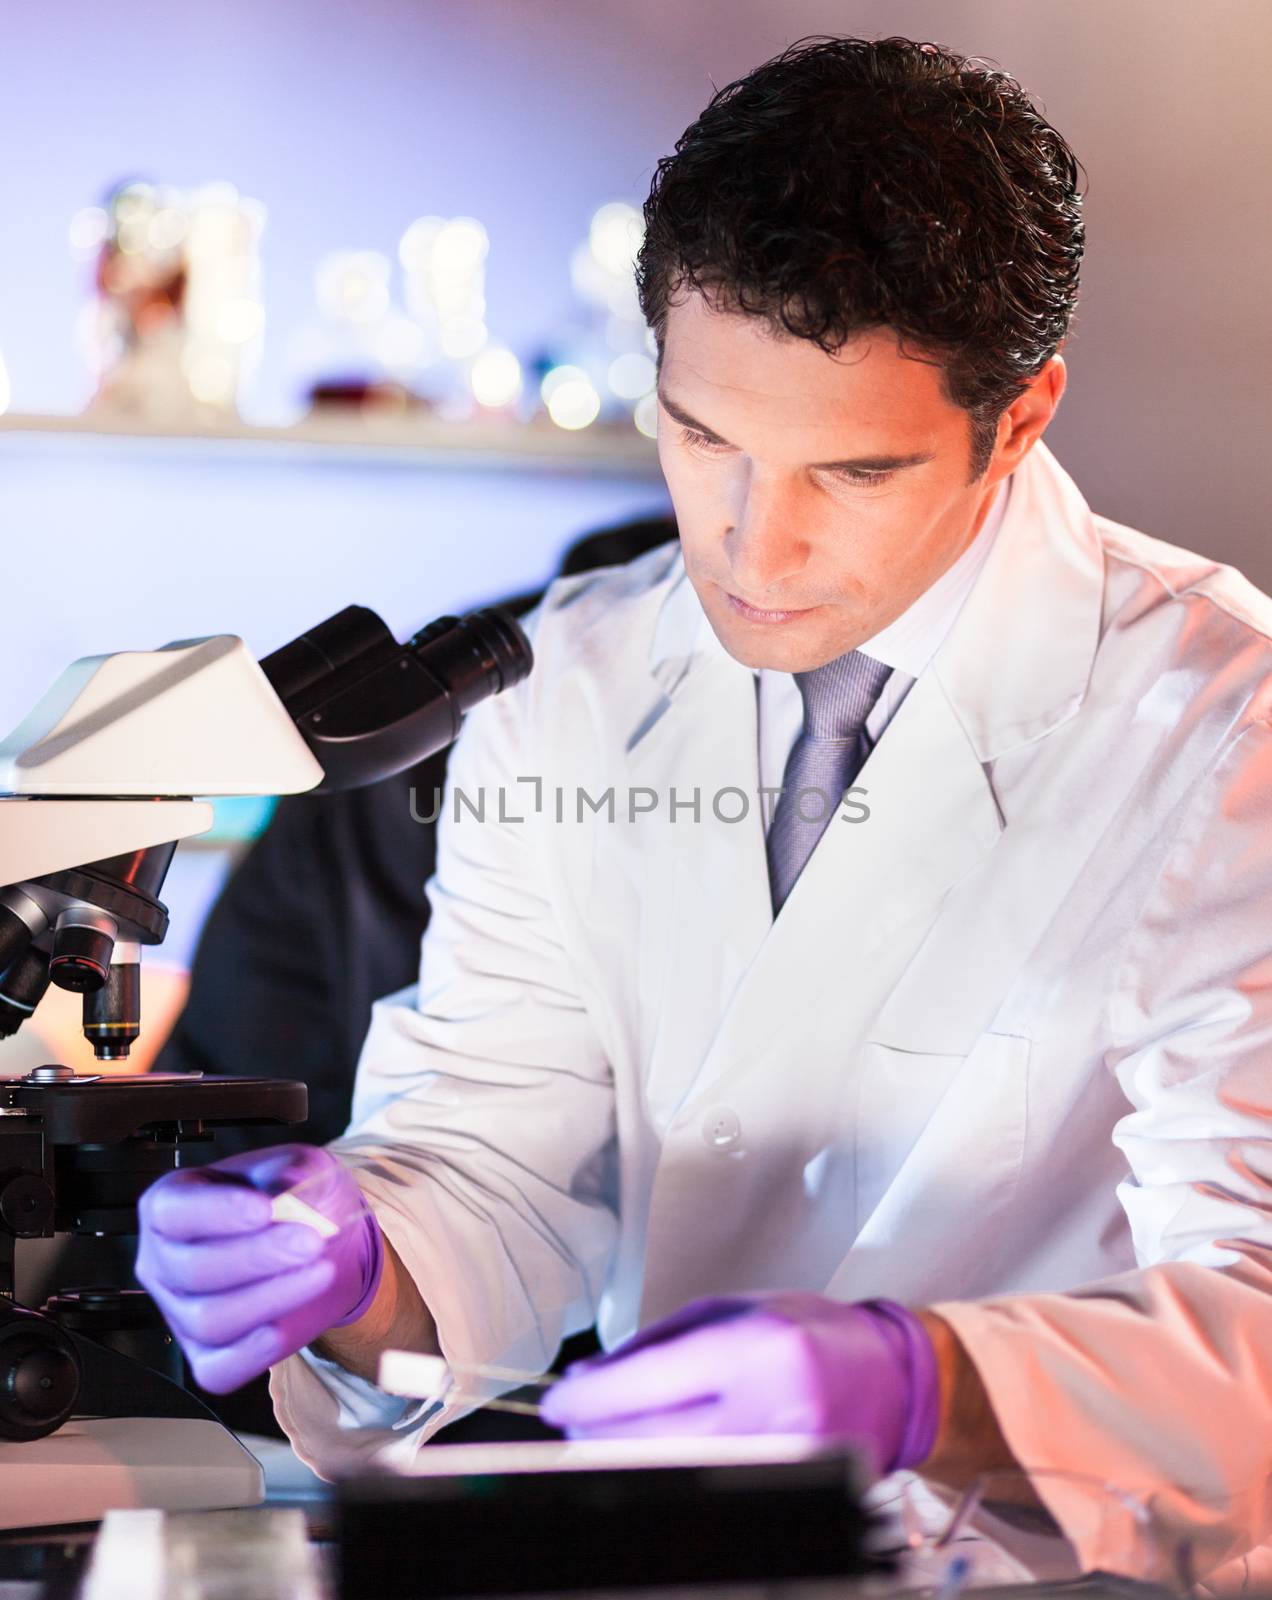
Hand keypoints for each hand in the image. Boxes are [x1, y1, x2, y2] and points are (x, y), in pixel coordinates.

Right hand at [135, 1144, 382, 1393]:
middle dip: (257, 1257)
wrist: (322, 1242)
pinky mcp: (206, 1356)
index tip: (265, 1209)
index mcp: (170, 1205)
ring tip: (320, 1271)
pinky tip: (284, 1326)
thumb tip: (290, 1193)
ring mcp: (180, 1313)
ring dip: (270, 1298)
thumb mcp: (301, 1166)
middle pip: (193, 1270)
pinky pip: (219, 1369)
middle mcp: (164, 1262)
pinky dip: (253, 1353)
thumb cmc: (297, 1198)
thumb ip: (293, 1173)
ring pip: (209, 1320)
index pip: (173, 1212)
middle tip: (311, 1241)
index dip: (218, 1212)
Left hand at [540, 1293, 939, 1475]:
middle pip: (651, 1441)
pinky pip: (707, 1490)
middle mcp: (767, 1410)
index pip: (649, 1384)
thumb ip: (658, 1344)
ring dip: (626, 1458)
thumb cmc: (809, 1332)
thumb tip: (591, 1380)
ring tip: (606, 1437)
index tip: (558, 1402)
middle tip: (575, 1419)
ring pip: (672, 1475)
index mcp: (752, 1349)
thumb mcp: (732, 1311)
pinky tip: (652, 1459)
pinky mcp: (790, 1494)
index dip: (592, 1398)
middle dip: (599, 1432)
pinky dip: (669, 1476)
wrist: (891, 1379)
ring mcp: (781, 1464)